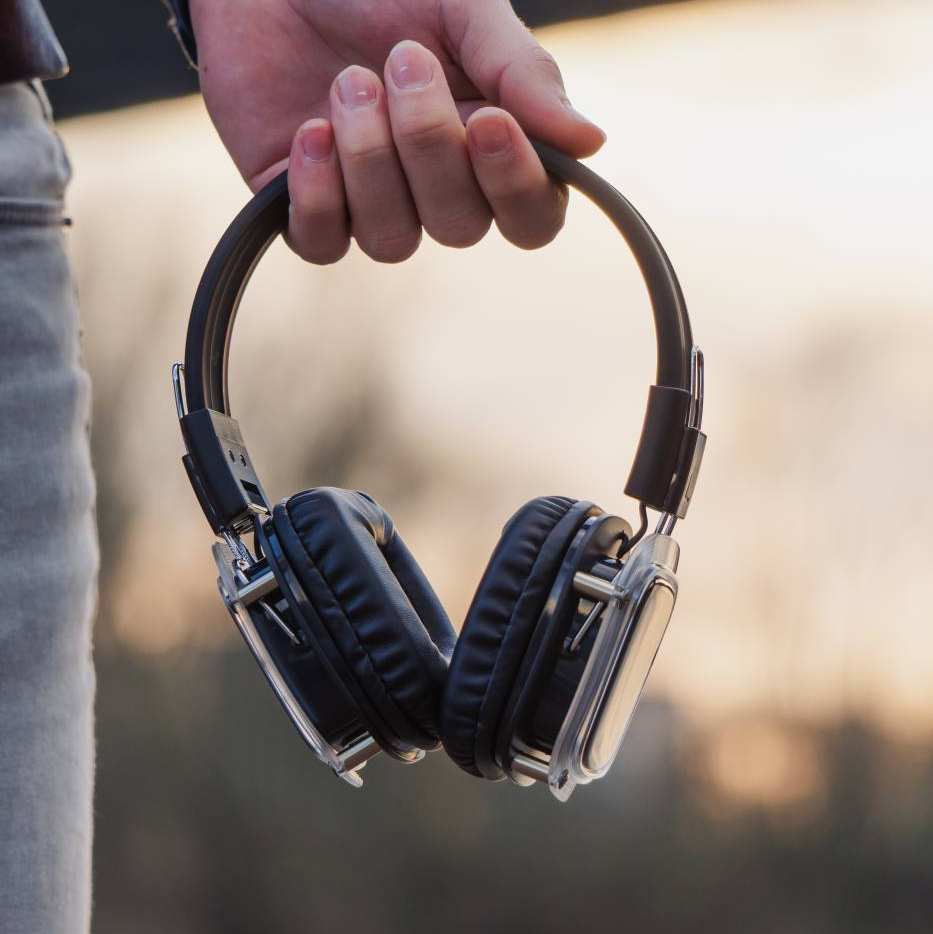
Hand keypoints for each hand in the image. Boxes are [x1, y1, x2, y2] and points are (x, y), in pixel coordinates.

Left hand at [190, 0, 605, 263]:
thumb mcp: (463, 9)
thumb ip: (522, 73)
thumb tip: (591, 142)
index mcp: (490, 150)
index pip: (531, 217)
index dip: (516, 186)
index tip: (489, 120)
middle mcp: (437, 192)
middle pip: (460, 228)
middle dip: (429, 147)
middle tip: (401, 61)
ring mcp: (372, 207)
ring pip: (392, 242)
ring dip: (370, 160)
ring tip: (348, 83)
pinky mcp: (307, 210)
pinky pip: (322, 244)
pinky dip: (318, 193)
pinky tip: (309, 130)